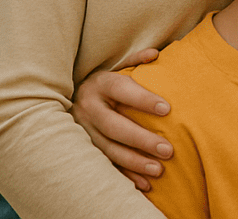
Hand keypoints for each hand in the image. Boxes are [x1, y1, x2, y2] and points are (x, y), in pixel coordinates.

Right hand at [70, 50, 171, 192]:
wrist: (70, 98)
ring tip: (158, 169)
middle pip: (115, 126)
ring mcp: (83, 131)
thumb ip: (136, 60)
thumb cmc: (105, 82)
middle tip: (168, 149)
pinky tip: (143, 184)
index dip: (144, 99)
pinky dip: (124, 176)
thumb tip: (157, 53)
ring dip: (134, 162)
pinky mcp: (84, 148)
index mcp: (100, 84)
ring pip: (109, 150)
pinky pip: (104, 165)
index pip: (122, 90)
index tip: (167, 109)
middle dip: (142, 140)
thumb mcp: (116, 67)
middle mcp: (88, 108)